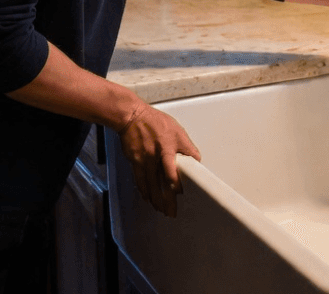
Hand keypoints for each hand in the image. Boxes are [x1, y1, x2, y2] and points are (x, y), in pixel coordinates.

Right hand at [118, 100, 200, 216]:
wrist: (132, 117)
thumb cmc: (155, 121)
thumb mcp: (177, 130)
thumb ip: (187, 146)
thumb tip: (196, 159)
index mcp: (167, 148)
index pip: (171, 169)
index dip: (175, 183)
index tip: (179, 193)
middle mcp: (155, 156)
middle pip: (160, 182)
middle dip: (166, 199)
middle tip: (171, 211)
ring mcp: (143, 160)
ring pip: (149, 184)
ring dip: (155, 199)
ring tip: (161, 209)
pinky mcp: (135, 161)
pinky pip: (139, 179)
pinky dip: (144, 190)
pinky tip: (148, 198)